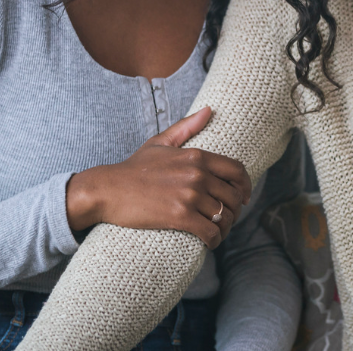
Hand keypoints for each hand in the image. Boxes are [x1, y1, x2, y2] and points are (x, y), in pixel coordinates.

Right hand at [65, 107, 251, 248]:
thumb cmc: (133, 168)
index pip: (236, 170)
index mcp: (197, 156)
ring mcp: (189, 195)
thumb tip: (209, 110)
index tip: (244, 198)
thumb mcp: (160, 142)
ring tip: (218, 232)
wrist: (107, 189)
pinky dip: (214, 240)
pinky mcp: (179, 216)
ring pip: (224, 215)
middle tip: (227, 219)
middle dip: (234, 211)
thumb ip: (186, 127)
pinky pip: (210, 231)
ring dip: (225, 228)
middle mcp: (197, 174)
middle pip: (233, 196)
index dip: (245, 186)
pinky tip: (209, 243)